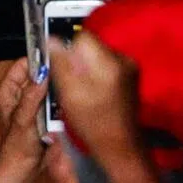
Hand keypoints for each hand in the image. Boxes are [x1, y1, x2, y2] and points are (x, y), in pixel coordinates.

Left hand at [0, 58, 48, 182]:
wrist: (23, 174)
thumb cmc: (16, 152)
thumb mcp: (23, 122)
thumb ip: (32, 97)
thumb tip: (43, 74)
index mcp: (7, 92)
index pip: (24, 63)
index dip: (39, 62)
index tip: (55, 63)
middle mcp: (18, 94)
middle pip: (38, 73)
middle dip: (50, 78)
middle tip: (60, 85)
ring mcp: (30, 102)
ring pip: (48, 86)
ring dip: (56, 91)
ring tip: (59, 103)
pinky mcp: (41, 112)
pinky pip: (53, 99)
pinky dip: (59, 102)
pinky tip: (60, 112)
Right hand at [48, 31, 138, 159]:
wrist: (120, 146)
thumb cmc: (93, 125)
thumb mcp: (70, 95)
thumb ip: (61, 65)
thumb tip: (52, 40)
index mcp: (107, 62)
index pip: (83, 37)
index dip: (68, 48)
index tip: (62, 65)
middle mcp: (122, 59)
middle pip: (92, 44)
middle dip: (78, 57)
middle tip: (72, 80)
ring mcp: (129, 66)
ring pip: (99, 53)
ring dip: (88, 65)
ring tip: (84, 89)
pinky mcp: (131, 74)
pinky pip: (108, 63)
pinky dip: (98, 72)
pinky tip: (95, 91)